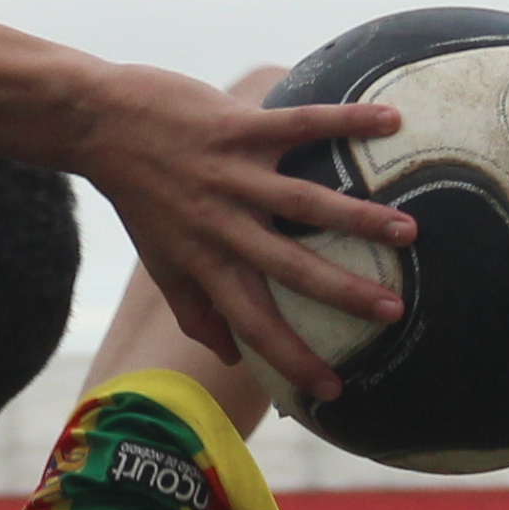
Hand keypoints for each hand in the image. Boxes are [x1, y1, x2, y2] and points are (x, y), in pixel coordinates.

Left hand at [65, 61, 406, 400]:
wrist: (99, 124)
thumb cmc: (139, 196)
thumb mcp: (159, 261)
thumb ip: (196, 310)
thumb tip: (233, 357)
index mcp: (207, 262)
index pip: (254, 322)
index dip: (291, 358)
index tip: (335, 389)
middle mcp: (222, 225)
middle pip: (289, 268)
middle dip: (343, 292)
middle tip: (395, 310)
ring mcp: (232, 175)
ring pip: (303, 201)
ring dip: (357, 217)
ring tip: (409, 231)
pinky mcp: (238, 126)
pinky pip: (300, 124)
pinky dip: (346, 121)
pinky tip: (391, 121)